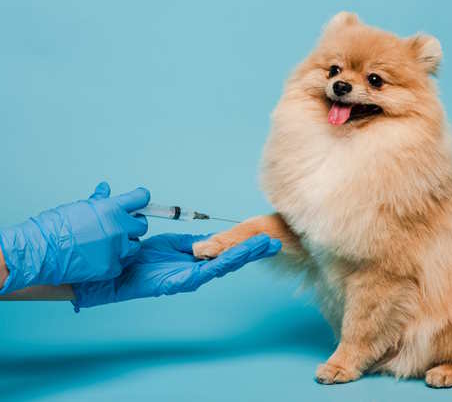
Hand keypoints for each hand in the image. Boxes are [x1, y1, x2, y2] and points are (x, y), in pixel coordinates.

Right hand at [0, 182, 148, 293]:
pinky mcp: (111, 268)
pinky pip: (121, 263)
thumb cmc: (55, 227)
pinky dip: (113, 261)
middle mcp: (118, 228)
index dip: (141, 198)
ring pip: (135, 245)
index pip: (141, 198)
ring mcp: (116, 250)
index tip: (140, 200)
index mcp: (111, 209)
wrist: (39, 252)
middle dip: (134, 224)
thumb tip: (106, 188)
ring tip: (108, 243)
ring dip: (126, 243)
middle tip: (121, 226)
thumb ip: (99, 200)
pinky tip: (99, 258)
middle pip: (142, 225)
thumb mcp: (79, 208)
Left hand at [71, 233, 280, 309]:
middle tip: (275, 242)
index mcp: (194, 261)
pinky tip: (240, 254)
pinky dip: (227, 260)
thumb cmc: (135, 259)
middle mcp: (196, 272)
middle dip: (253, 250)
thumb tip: (208, 239)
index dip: (244, 244)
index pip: (225, 250)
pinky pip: (209, 269)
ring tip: (266, 245)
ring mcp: (191, 278)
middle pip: (231, 259)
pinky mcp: (182, 282)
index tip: (264, 236)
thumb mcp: (168, 243)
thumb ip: (189, 242)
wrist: (110, 270)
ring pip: (226, 264)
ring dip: (247, 254)